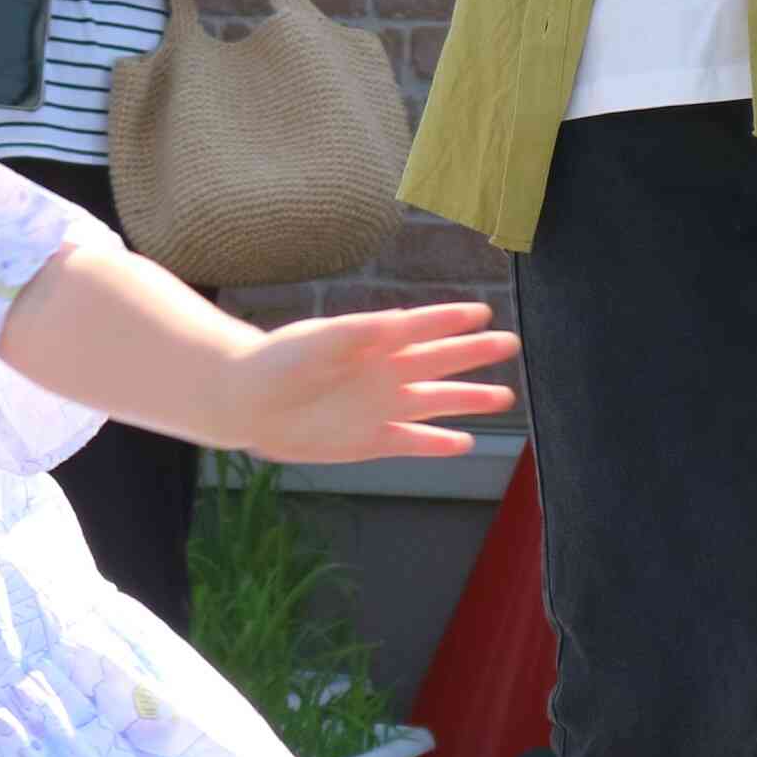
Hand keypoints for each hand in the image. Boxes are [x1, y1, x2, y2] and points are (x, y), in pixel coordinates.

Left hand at [223, 302, 520, 463]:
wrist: (245, 402)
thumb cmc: (276, 363)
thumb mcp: (315, 342)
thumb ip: (356, 333)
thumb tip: (398, 320)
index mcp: (373, 342)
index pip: (422, 327)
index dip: (451, 319)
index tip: (483, 312)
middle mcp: (383, 374)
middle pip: (440, 362)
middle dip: (474, 353)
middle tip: (512, 343)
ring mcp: (379, 408)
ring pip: (435, 403)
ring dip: (468, 400)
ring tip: (504, 397)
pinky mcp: (369, 441)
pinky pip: (411, 442)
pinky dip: (436, 444)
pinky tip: (464, 443)